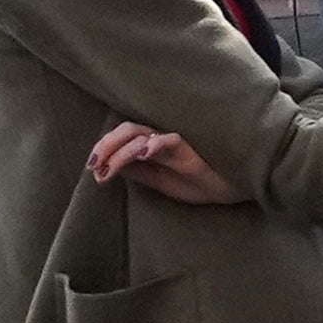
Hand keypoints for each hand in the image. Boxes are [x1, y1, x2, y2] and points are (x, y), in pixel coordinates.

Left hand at [90, 123, 244, 204]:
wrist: (231, 191)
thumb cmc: (198, 184)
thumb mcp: (159, 183)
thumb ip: (137, 172)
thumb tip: (108, 166)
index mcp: (152, 147)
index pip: (122, 138)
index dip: (104, 149)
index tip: (91, 168)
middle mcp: (160, 140)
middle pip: (127, 131)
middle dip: (106, 147)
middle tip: (93, 166)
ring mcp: (174, 143)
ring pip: (140, 135)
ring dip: (119, 151)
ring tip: (108, 167)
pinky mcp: (190, 150)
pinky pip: (169, 141)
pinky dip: (154, 145)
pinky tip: (143, 154)